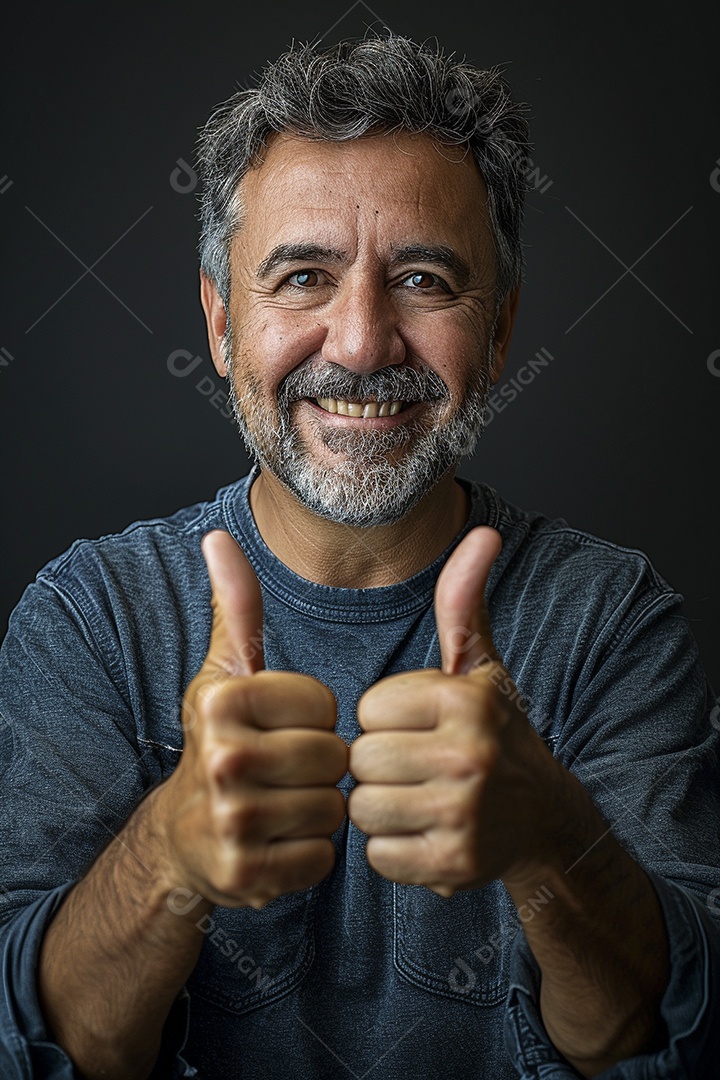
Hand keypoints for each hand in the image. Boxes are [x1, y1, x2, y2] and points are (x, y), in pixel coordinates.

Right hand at [156, 530, 347, 908]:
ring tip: (282, 803)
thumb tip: (217, 538)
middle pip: (333, 757)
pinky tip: (279, 841)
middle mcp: (221, 760)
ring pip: (334, 808)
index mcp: (222, 701)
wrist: (184, 835)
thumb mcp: (226, 671)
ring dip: (319, 808)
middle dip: (320, 765)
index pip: (324, 703)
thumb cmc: (221, 741)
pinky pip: (323, 857)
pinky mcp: (247, 875)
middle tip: (284, 770)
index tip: (280, 726)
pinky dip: (310, 852)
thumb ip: (236, 605)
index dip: (312, 716)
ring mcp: (231, 822)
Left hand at [348, 526, 561, 896]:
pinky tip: (426, 834)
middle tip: (417, 767)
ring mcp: (464, 813)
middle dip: (379, 765)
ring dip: (381, 807)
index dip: (385, 720)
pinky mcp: (454, 865)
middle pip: (361, 759)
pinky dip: (393, 850)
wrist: (543, 819)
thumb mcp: (481, 667)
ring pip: (364, 808)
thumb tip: (483, 532)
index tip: (418, 727)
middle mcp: (470, 754)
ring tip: (419, 798)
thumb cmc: (495, 732)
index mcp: (467, 699)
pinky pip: (377, 854)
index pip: (369, 709)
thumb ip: (463, 603)